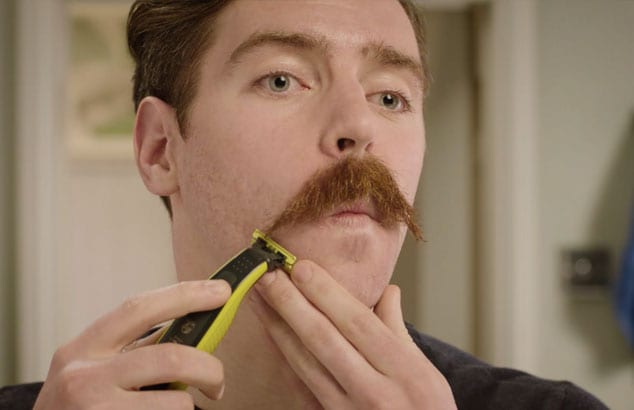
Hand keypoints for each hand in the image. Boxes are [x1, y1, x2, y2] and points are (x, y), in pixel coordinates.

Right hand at [34, 280, 230, 409]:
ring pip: (174, 402)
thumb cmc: (74, 406)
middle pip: (170, 358)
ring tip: (180, 408)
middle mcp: (85, 376)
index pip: (140, 308)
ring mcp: (95, 409)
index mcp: (85, 347)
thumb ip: (135, 348)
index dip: (185, 295)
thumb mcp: (92, 368)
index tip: (220, 291)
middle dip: (209, 367)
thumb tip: (192, 326)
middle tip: (217, 380)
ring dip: (188, 405)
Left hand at [250, 260, 456, 408]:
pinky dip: (285, 358)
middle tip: (268, 274)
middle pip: (324, 340)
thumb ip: (398, 329)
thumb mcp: (424, 369)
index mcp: (404, 370)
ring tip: (259, 298)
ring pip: (305, 363)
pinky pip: (302, 386)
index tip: (302, 268)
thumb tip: (388, 292)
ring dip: (278, 327)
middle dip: (291, 304)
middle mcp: (374, 391)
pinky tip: (271, 335)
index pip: (357, 323)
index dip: (326, 293)